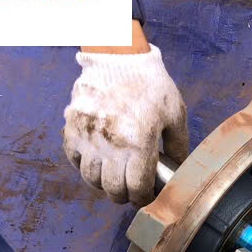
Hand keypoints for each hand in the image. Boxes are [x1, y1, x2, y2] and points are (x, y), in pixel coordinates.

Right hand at [62, 27, 187, 204]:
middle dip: (123, 196)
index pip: (136, 187)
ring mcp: (88, 136)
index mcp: (139, 143)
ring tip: (113, 179)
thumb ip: (177, 145)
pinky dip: (83, 166)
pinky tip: (96, 162)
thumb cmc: (150, 83)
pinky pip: (73, 157)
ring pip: (90, 177)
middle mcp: (111, 144)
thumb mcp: (175, 113)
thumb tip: (178, 167)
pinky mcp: (73, 126)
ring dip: (102, 184)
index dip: (142, 198)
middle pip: (112, 189)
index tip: (145, 196)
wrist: (118, 54)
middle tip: (130, 192)